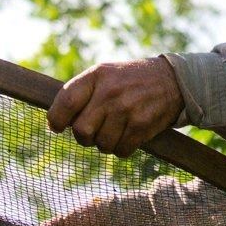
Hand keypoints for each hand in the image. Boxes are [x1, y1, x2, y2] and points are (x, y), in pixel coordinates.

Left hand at [47, 56, 183, 156]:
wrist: (172, 80)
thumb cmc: (129, 80)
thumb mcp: (104, 74)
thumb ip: (80, 93)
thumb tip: (54, 123)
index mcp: (96, 76)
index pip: (65, 102)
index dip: (56, 120)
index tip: (58, 127)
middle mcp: (110, 92)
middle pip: (81, 131)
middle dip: (84, 137)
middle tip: (93, 131)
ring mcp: (126, 109)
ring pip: (101, 145)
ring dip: (105, 143)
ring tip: (115, 129)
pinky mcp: (141, 126)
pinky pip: (121, 151)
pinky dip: (122, 148)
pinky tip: (128, 134)